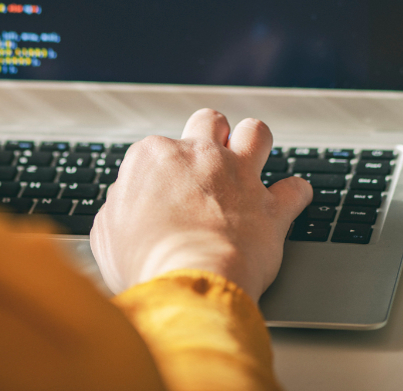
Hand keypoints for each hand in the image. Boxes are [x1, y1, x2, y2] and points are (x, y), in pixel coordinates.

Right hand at [91, 109, 312, 301]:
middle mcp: (201, 156)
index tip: (164, 192)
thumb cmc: (145, 262)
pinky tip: (290, 201)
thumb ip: (120, 204)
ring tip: (252, 161)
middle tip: (209, 161)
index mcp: (155, 157)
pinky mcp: (272, 206)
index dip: (163, 172)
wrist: (188, 282)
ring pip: (257, 132)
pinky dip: (295, 194)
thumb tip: (127, 198)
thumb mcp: (106, 233)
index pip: (160, 149)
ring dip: (255, 144)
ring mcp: (240, 177)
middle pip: (210, 121)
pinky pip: (296, 188)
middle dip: (212, 135)